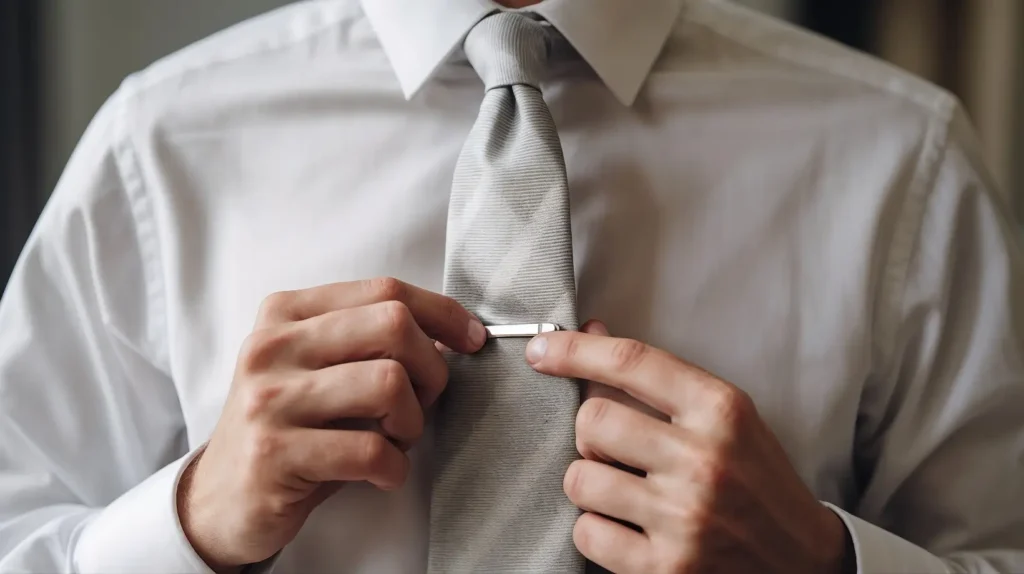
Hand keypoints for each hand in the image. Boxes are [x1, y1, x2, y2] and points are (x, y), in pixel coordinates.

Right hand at [177, 278, 485, 571]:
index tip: (471, 339)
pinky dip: (394, 466)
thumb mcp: (319, 369)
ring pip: (388, 383)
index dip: (442, 312)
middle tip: (423, 403)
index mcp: (287, 313)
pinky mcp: (274, 453)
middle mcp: (272, 346)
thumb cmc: (289, 429)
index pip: (385, 289)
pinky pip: (370, 449)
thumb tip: (451, 334)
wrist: (222, 498)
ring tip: (397, 439)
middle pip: (393, 324)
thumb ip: (370, 341)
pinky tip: (382, 472)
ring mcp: (269, 398)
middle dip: (431, 368)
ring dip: (413, 422)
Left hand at [526, 322, 848, 573]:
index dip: (574, 349)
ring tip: (626, 492)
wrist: (803, 561)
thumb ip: (659, 379)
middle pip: (593, 420)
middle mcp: (704, 460)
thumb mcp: (725, 417)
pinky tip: (628, 528)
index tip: (541, 348)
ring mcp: (684, 518)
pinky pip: (586, 533)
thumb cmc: (757, 481)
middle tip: (616, 451)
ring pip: (580, 479)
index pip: (632, 361)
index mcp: (722, 410)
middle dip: (591, 434)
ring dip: (591, 484)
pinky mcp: (666, 568)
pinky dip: (596, 530)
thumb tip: (592, 332)